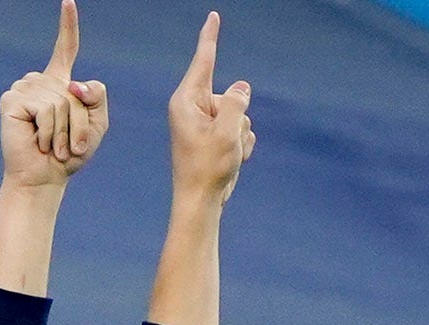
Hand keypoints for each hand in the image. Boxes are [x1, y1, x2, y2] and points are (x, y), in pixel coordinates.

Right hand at [0, 1, 108, 191]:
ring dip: (63, 129)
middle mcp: (39, 82)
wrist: (44, 179)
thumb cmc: (69, 155)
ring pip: (60, 100)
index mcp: (59, 83)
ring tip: (53, 146)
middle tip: (67, 145)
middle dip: (77, 121)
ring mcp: (23, 88)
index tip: (68, 1)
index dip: (68, 25)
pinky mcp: (11, 101)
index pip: (66, 48)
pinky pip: (44, 108)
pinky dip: (48, 130)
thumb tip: (73, 85)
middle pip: (74, 90)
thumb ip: (97, 96)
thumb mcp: (97, 123)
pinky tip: (38, 141)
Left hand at [168, 13, 254, 206]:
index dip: (210, 38)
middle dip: (239, 116)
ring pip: (240, 113)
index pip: (203, 61)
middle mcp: (192, 108)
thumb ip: (237, 102)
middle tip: (224, 144)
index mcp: (186, 102)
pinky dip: (241, 143)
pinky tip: (230, 160)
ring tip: (225, 154)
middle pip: (231, 95)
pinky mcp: (213, 135)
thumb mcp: (228, 130)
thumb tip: (242, 87)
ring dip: (241, 133)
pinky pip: (240, 128)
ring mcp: (203, 123)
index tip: (212, 16)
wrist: (201, 201)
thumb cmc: (207, 168)